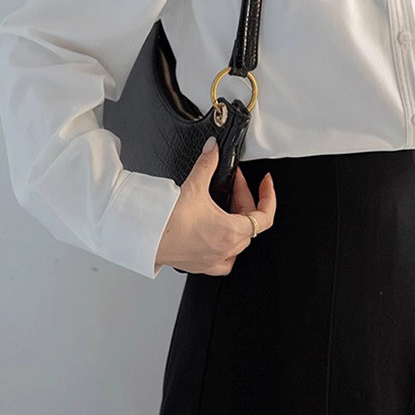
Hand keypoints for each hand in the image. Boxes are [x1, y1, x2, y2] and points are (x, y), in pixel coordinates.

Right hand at [154, 137, 276, 274]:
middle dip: (245, 201)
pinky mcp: (200, 265)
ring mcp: (213, 259)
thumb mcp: (195, 185)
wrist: (146, 237)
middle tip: (234, 184)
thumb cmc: (168, 220)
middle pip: (251, 225)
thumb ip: (208, 163)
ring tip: (229, 208)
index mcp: (230, 232)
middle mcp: (225, 249)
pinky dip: (227, 249)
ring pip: (240, 244)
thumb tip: (213, 149)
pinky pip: (224, 261)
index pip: (265, 216)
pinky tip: (219, 237)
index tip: (265, 184)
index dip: (268, 196)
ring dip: (239, 225)